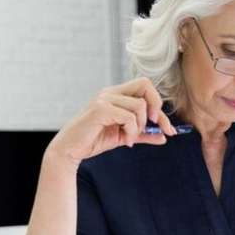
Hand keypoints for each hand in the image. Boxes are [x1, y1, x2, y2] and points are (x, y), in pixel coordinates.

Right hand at [46, 77, 175, 166]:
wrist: (70, 150)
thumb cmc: (94, 140)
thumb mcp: (125, 136)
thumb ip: (143, 134)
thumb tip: (164, 136)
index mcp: (116, 94)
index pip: (145, 87)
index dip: (158, 104)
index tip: (165, 125)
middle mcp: (110, 92)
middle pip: (145, 84)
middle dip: (156, 107)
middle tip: (154, 125)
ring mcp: (104, 99)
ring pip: (139, 105)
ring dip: (140, 126)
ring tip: (130, 138)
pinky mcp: (100, 109)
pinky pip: (128, 117)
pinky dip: (132, 131)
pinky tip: (126, 141)